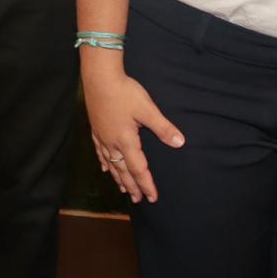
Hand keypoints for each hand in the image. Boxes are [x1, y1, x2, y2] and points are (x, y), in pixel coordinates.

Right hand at [82, 61, 182, 203]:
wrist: (99, 77)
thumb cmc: (124, 92)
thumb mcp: (147, 109)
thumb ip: (163, 128)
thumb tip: (180, 143)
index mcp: (126, 141)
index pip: (138, 169)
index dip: (146, 184)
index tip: (153, 198)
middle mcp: (112, 143)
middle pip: (123, 170)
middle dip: (132, 186)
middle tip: (138, 200)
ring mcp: (102, 136)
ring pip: (110, 163)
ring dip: (118, 178)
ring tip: (123, 189)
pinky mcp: (96, 128)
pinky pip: (100, 152)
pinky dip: (104, 162)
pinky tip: (104, 167)